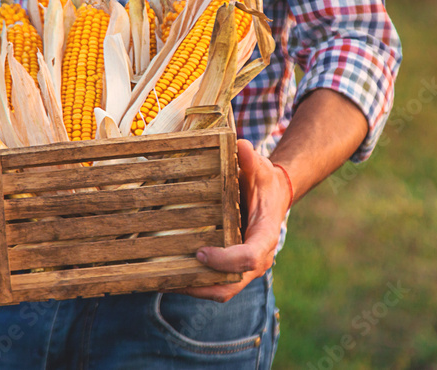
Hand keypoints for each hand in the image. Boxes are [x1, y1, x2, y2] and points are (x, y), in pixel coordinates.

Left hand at [172, 139, 291, 302]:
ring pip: (221, 291)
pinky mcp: (233, 270)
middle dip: (202, 285)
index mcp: (266, 236)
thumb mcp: (261, 170)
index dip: (225, 261)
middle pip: (231, 285)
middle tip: (172, 277)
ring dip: (193, 288)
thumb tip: (241, 146)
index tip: (200, 252)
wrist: (273, 198)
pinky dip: (193, 284)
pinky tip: (168, 276)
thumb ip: (252, 161)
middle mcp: (258, 259)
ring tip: (163, 281)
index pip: (249, 258)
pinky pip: (215, 285)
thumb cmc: (265, 184)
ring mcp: (245, 268)